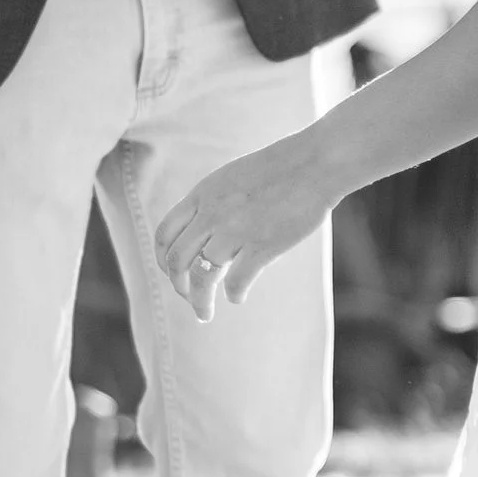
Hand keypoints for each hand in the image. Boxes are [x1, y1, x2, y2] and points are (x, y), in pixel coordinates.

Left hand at [156, 132, 335, 317]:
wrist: (315, 162)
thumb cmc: (280, 168)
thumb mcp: (232, 177)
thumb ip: (212, 201)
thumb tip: (202, 228)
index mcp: (202, 195)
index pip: (165, 234)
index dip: (162, 260)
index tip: (173, 273)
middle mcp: (212, 214)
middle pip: (177, 260)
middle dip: (178, 286)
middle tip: (188, 298)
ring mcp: (236, 231)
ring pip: (203, 277)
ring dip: (200, 302)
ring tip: (204, 314)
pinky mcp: (262, 246)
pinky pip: (236, 282)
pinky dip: (233, 295)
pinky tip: (237, 297)